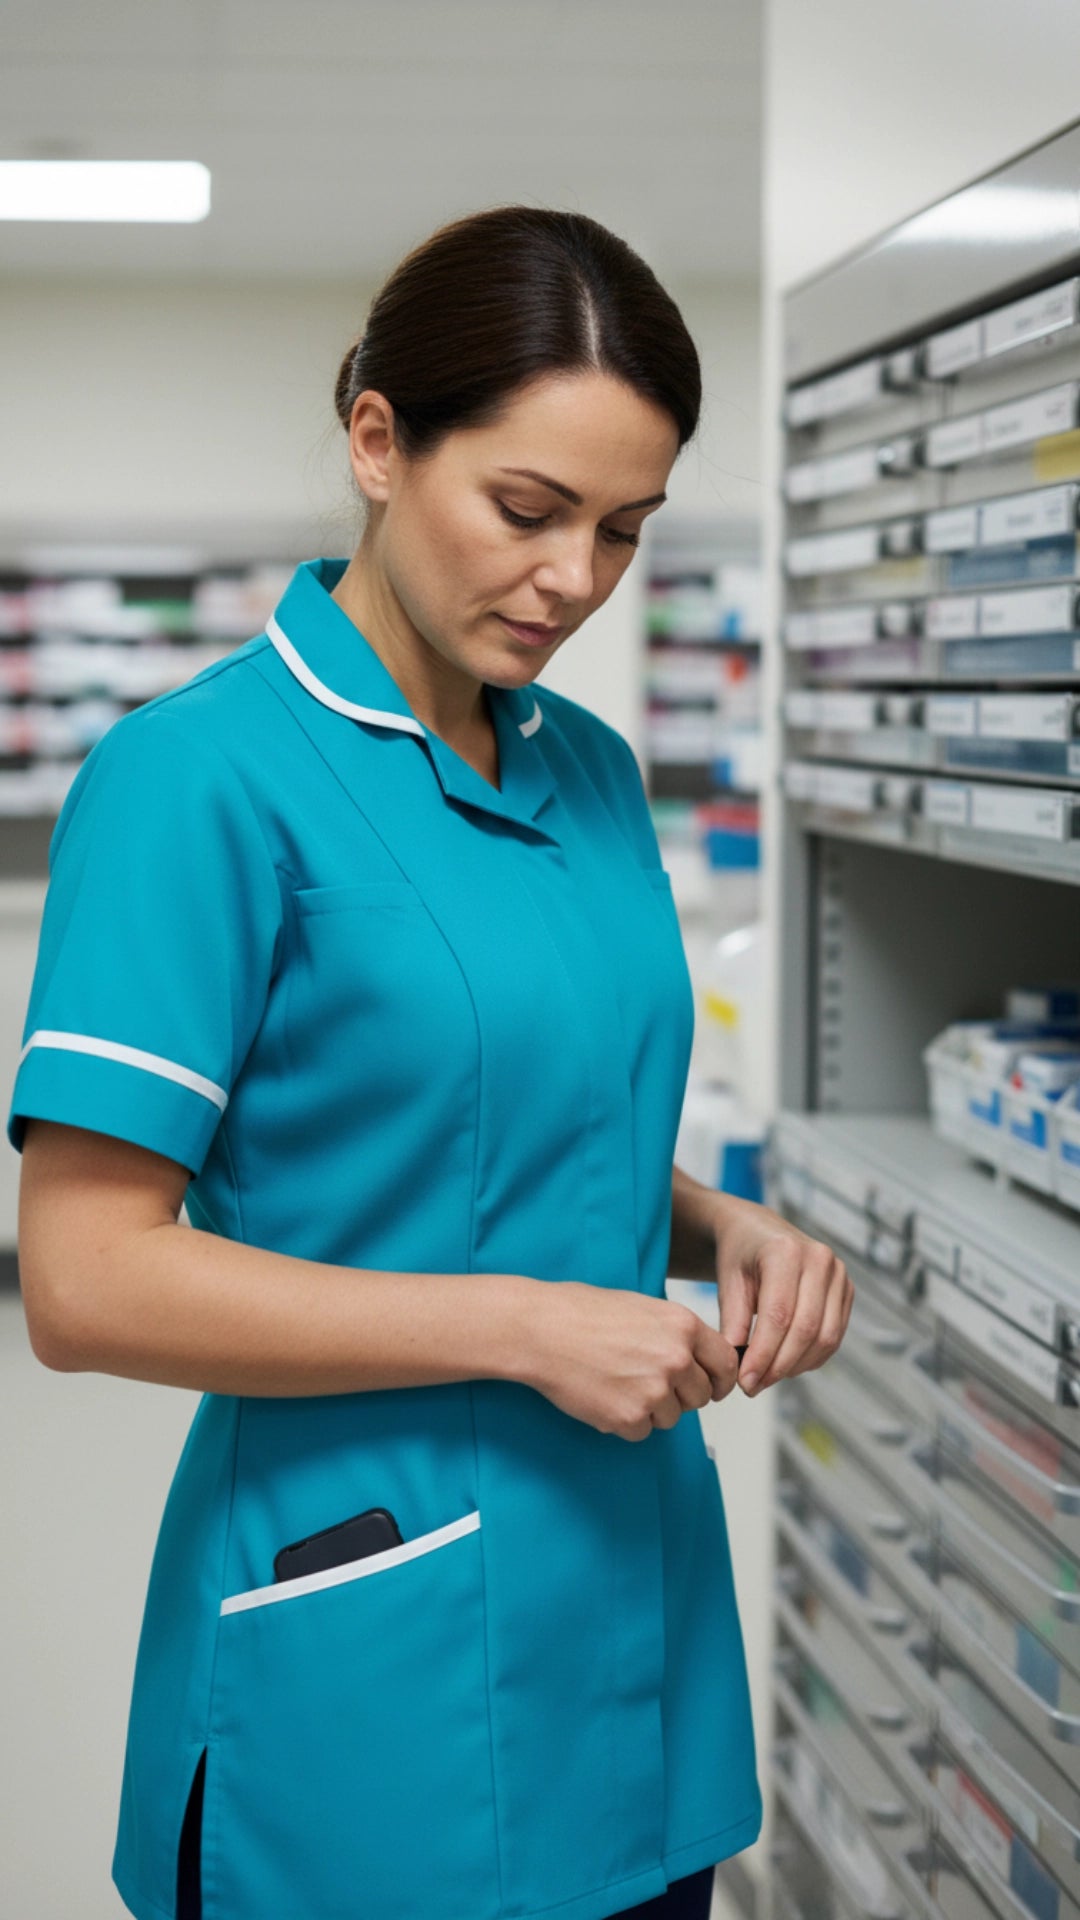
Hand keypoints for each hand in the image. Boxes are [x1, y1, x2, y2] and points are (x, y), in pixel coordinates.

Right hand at [523, 1281, 740, 1441]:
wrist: (540, 1330)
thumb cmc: (583, 1312)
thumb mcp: (643, 1307)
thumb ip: (676, 1334)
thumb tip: (698, 1361)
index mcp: (683, 1326)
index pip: (725, 1363)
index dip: (721, 1380)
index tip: (714, 1388)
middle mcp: (676, 1359)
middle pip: (701, 1396)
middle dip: (681, 1395)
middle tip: (648, 1383)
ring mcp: (654, 1391)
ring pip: (672, 1417)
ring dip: (651, 1408)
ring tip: (617, 1382)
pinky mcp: (629, 1417)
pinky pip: (642, 1432)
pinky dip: (625, 1421)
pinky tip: (603, 1395)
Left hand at [712, 1197, 852, 1396]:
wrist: (757, 1231)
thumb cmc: (740, 1256)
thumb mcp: (728, 1283)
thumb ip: (733, 1323)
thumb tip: (739, 1367)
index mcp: (786, 1251)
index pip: (779, 1315)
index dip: (763, 1354)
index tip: (745, 1381)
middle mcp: (820, 1259)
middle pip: (806, 1329)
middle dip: (779, 1366)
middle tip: (753, 1387)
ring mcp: (838, 1274)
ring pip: (825, 1337)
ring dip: (796, 1366)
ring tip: (767, 1378)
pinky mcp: (846, 1290)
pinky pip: (834, 1336)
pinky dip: (811, 1358)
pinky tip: (786, 1364)